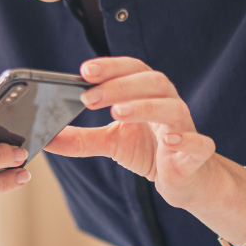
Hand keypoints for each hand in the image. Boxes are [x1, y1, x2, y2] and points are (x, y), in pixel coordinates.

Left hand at [43, 57, 216, 208]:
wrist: (181, 179)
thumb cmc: (149, 151)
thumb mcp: (110, 142)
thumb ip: (80, 138)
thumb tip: (46, 138)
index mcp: (148, 93)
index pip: (132, 69)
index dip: (111, 66)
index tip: (84, 70)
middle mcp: (168, 103)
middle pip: (151, 82)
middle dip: (119, 86)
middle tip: (89, 98)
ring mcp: (184, 126)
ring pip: (172, 107)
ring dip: (144, 107)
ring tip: (118, 113)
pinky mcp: (198, 152)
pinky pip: (199, 142)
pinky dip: (184, 139)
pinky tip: (168, 140)